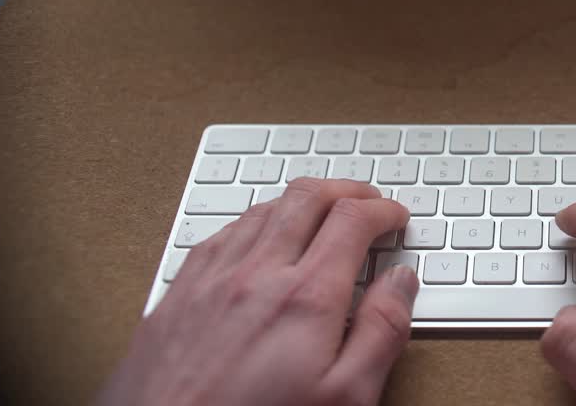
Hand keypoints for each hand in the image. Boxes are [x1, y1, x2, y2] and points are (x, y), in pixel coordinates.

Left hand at [98, 179, 415, 405]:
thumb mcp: (345, 401)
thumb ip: (380, 334)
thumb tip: (400, 283)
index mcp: (304, 298)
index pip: (353, 219)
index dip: (383, 211)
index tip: (395, 219)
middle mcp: (255, 275)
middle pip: (307, 198)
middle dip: (346, 191)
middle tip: (366, 202)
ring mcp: (209, 281)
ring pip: (262, 209)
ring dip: (301, 201)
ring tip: (321, 213)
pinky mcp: (175, 297)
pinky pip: (220, 234)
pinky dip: (254, 222)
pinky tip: (258, 238)